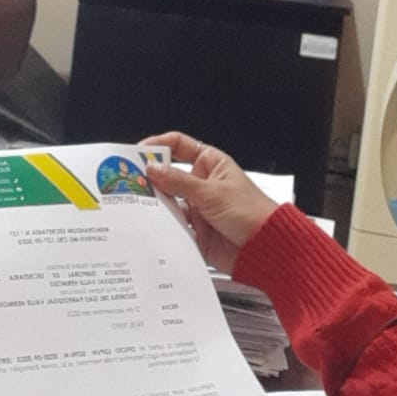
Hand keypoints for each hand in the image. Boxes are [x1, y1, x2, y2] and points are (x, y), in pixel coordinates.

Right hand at [142, 132, 279, 274]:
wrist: (265, 248)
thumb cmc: (252, 212)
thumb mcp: (212, 193)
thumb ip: (179, 182)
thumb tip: (153, 169)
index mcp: (210, 164)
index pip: (179, 146)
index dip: (158, 146)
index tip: (138, 153)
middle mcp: (202, 184)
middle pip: (168, 176)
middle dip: (152, 180)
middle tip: (131, 182)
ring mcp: (198, 207)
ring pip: (168, 203)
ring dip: (157, 206)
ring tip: (141, 207)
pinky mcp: (195, 231)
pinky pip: (173, 227)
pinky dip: (164, 227)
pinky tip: (155, 227)